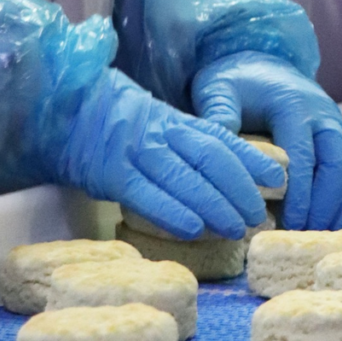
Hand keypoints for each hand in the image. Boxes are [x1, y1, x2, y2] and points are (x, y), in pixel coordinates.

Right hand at [55, 69, 283, 239]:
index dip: (254, 160)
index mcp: (178, 122)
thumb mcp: (160, 126)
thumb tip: (238, 175)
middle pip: (212, 160)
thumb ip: (193, 146)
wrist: (62, 110)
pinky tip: (194, 230)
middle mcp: (162, 133)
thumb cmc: (117, 125)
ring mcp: (136, 152)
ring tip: (237, 229)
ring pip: (184, 178)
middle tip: (259, 216)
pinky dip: (172, 212)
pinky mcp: (110, 173)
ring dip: (215, 206)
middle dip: (240, 189)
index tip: (279, 179)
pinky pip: (146, 194)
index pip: (224, 140)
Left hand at [192, 51, 341, 229]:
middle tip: (306, 234)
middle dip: (325, 203)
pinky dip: (341, 200)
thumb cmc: (237, 84)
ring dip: (337, 205)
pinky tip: (326, 224)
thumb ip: (218, 115)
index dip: (300, 192)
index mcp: (294, 104)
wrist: (263, 67)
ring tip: (319, 236)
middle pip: (337, 163)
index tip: (290, 223)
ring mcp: (337, 126)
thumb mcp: (218, 91)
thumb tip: (217, 151)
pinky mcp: (341, 138)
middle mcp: (323, 114)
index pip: (303, 154)